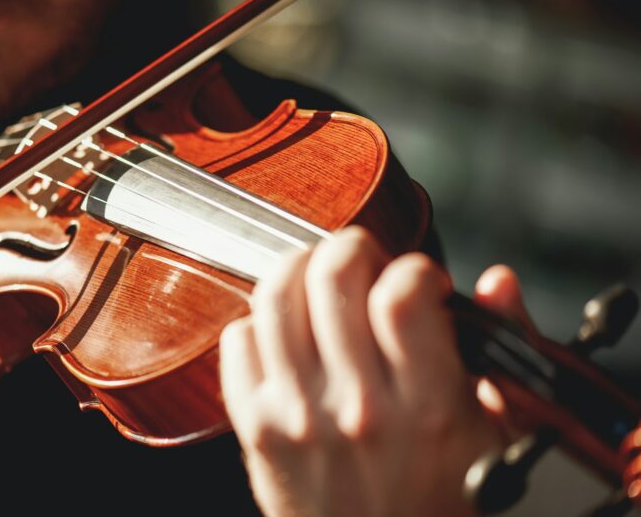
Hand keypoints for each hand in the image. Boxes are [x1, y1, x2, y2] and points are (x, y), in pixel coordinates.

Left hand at [219, 226, 530, 516]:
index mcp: (426, 405)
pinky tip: (287, 333)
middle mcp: (358, 406)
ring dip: (300, 267)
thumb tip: (496, 283)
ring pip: (277, 296)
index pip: (402, 295)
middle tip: (363, 263)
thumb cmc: (438, 497)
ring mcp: (298, 415)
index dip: (412, 268)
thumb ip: (501, 351)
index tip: (418, 281)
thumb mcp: (495, 432)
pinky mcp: (256, 426)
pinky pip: (238, 339)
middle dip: (352, 248)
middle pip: (333, 277)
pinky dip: (260, 321)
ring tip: (319, 279)